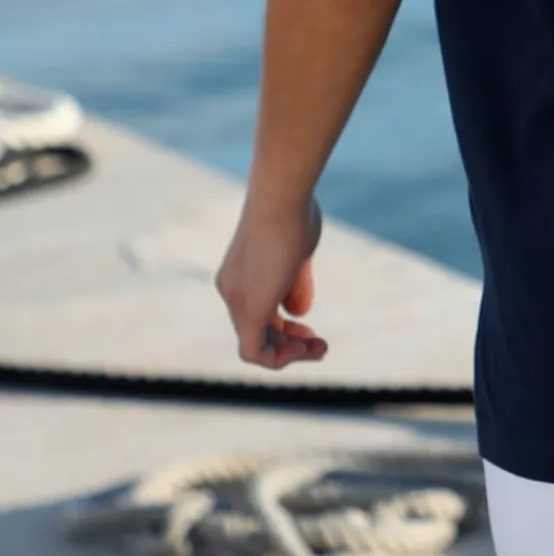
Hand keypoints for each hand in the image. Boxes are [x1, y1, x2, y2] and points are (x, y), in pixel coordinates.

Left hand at [215, 193, 326, 369]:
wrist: (281, 196)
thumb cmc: (293, 212)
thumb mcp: (297, 252)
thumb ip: (295, 283)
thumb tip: (298, 313)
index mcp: (240, 273)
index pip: (259, 311)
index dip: (284, 325)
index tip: (309, 325)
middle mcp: (231, 289)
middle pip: (257, 331)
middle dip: (290, 342)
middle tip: (319, 342)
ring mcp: (236, 300)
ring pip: (256, 346)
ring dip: (290, 354)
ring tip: (320, 348)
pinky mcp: (247, 309)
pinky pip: (255, 352)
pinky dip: (281, 358)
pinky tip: (307, 348)